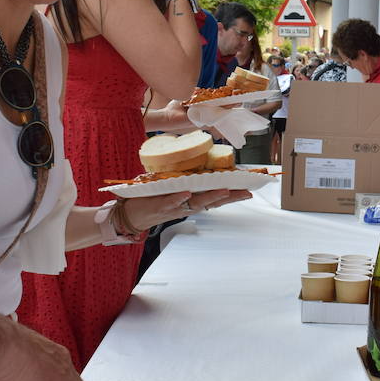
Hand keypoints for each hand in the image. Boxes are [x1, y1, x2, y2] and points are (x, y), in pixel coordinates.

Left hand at [124, 189, 252, 229]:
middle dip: (230, 197)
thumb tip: (198, 165)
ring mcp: (174, 207)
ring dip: (210, 197)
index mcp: (191, 201)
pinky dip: (179, 198)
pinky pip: (171, 202)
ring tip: (224, 190)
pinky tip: (187, 193)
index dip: (232, 195)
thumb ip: (186, 182)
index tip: (249, 190)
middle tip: (246, 192)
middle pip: (211, 202)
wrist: (131, 215)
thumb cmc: (153, 201)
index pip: (215, 198)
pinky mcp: (159, 206)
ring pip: (195, 203)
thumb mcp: (173, 192)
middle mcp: (186, 206)